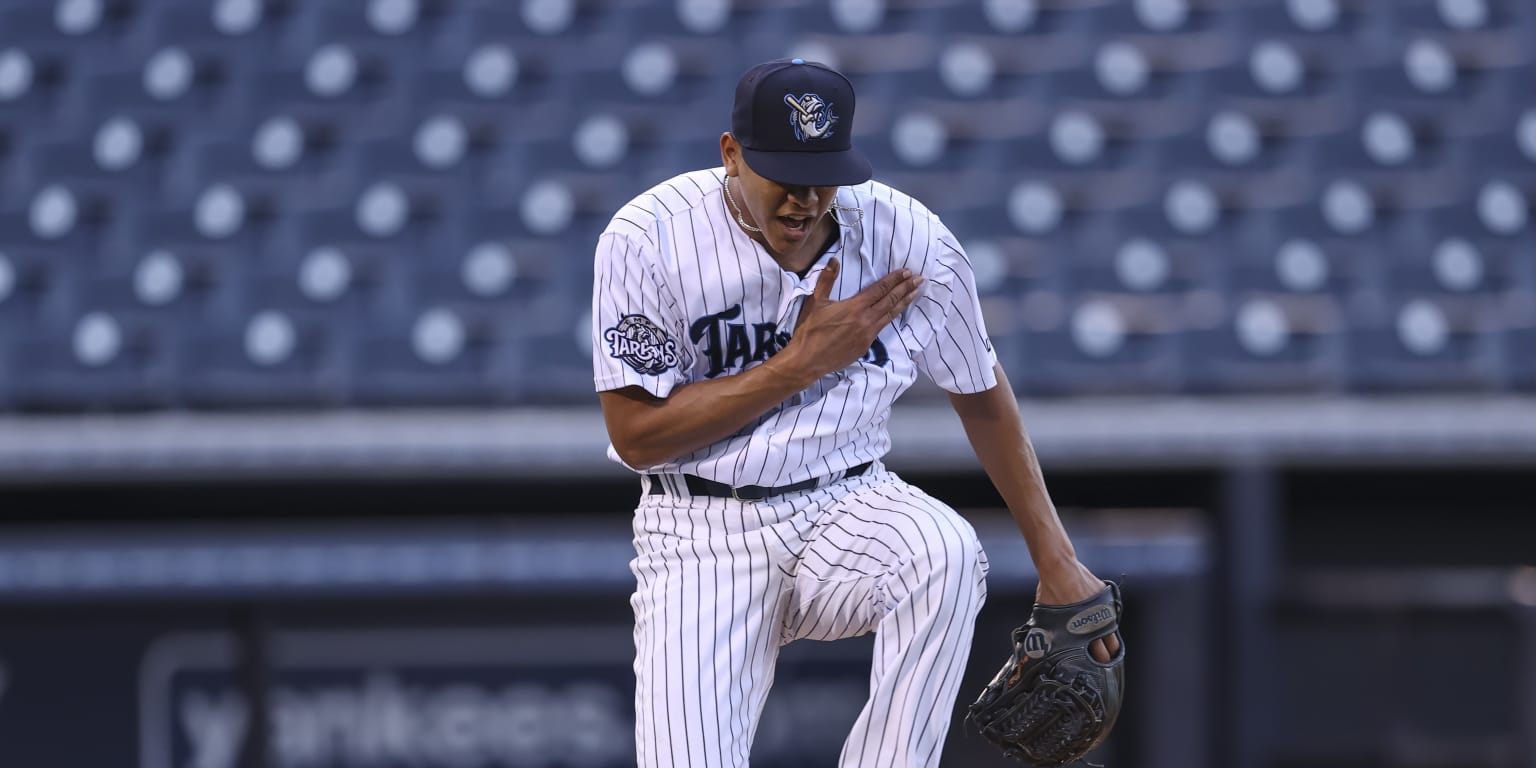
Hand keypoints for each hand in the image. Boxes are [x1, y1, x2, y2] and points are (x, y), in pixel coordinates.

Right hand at [781, 258, 922, 378]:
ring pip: (891, 315)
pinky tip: (897, 313)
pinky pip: (882, 328)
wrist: (808, 360)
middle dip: (906, 288)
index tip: (907, 272)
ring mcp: (868, 334)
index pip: (880, 289)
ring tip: (916, 293)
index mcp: (854, 307)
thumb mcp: (816, 303)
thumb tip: (834, 260)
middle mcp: (865, 320)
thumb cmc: (810, 331)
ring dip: (904, 302)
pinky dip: (892, 317)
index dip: (895, 279)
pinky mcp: (866, 346)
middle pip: (890, 300)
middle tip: (919, 279)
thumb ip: (826, 280)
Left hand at [1036, 559, 1122, 663]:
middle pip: (1111, 649)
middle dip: (1106, 657)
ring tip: (1105, 647)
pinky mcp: (1107, 598)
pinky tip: (1098, 621)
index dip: (1097, 665)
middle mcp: (1099, 623)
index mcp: (1084, 632)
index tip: (1095, 669)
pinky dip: (1104, 618)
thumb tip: (1036, 649)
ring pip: (1112, 633)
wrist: (1059, 568)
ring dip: (1108, 640)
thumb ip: (1049, 634)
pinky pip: (1108, 613)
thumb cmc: (1050, 592)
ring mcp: (1105, 610)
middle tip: (1102, 661)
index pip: (1100, 656)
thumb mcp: (1045, 618)